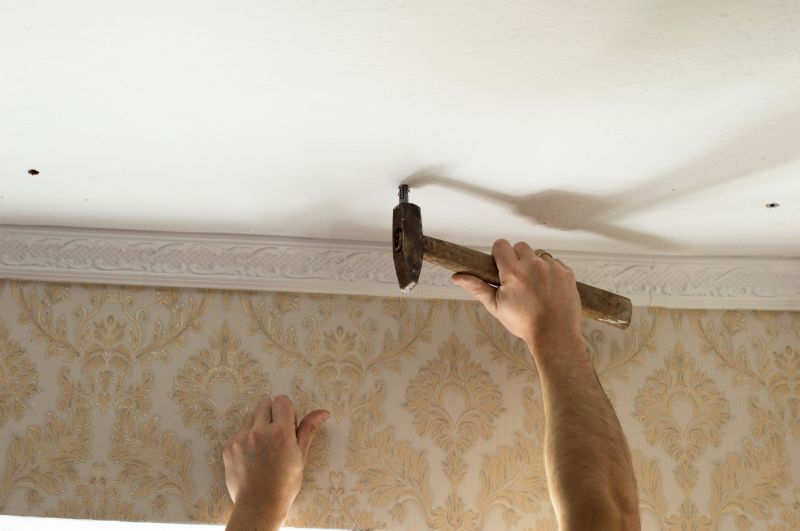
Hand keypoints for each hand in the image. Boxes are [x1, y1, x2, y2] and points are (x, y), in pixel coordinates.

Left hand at [223, 395, 329, 529]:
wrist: (259, 506)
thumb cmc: (284, 484)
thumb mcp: (301, 456)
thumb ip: (308, 429)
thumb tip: (323, 412)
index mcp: (281, 432)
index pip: (281, 401)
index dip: (287, 411)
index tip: (288, 425)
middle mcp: (259, 431)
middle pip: (264, 404)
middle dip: (272, 414)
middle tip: (277, 435)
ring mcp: (241, 439)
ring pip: (250, 416)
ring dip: (257, 424)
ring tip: (264, 445)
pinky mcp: (229, 447)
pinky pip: (238, 432)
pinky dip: (246, 438)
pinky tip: (253, 456)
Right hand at [451, 239, 582, 353]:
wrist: (555, 335)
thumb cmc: (524, 323)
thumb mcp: (496, 306)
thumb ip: (477, 287)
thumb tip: (457, 277)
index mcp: (513, 272)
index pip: (501, 244)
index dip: (499, 255)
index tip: (501, 267)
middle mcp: (534, 265)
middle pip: (520, 246)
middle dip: (517, 259)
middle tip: (518, 279)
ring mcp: (553, 267)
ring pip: (539, 254)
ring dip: (535, 264)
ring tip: (534, 285)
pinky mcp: (567, 272)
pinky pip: (555, 262)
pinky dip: (551, 271)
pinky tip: (548, 288)